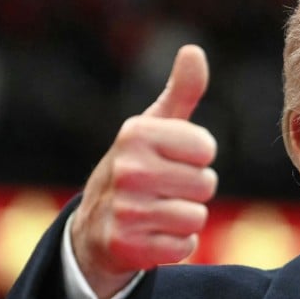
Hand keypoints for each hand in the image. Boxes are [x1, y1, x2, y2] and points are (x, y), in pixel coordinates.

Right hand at [71, 45, 217, 298]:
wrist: (94, 227)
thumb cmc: (137, 168)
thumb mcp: (154, 128)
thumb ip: (181, 91)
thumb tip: (194, 51)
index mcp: (135, 134)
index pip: (206, 148)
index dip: (197, 157)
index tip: (172, 159)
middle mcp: (127, 169)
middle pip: (206, 184)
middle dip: (193, 190)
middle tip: (164, 190)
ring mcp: (124, 210)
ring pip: (196, 217)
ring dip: (185, 219)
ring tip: (158, 212)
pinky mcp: (127, 246)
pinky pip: (185, 247)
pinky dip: (176, 245)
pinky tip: (152, 235)